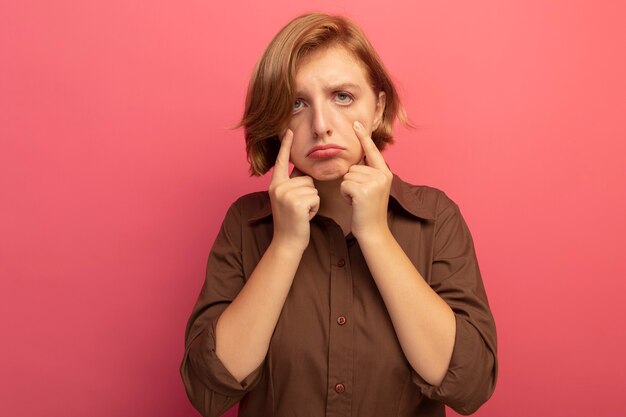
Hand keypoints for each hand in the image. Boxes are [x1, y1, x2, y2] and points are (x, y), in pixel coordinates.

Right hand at [268, 129, 319, 251]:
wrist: (287, 242)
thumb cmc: (292, 221)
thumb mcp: (287, 199)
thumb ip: (293, 183)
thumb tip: (303, 170)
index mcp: (275, 184)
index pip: (281, 161)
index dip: (286, 145)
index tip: (289, 129)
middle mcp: (278, 187)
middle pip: (307, 178)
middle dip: (309, 193)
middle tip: (299, 209)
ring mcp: (285, 195)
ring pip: (313, 188)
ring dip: (312, 202)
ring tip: (302, 213)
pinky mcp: (296, 203)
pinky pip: (315, 197)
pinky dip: (315, 208)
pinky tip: (305, 217)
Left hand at [341, 121, 392, 239]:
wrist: (373, 231)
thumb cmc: (368, 211)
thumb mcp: (373, 188)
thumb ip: (368, 173)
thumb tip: (355, 161)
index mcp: (385, 173)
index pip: (372, 151)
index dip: (363, 137)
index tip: (356, 123)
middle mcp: (382, 175)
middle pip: (353, 167)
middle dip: (351, 182)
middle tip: (360, 197)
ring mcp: (374, 183)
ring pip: (347, 176)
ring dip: (347, 189)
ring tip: (358, 200)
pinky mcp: (363, 190)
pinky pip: (344, 184)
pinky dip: (345, 194)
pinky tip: (354, 203)